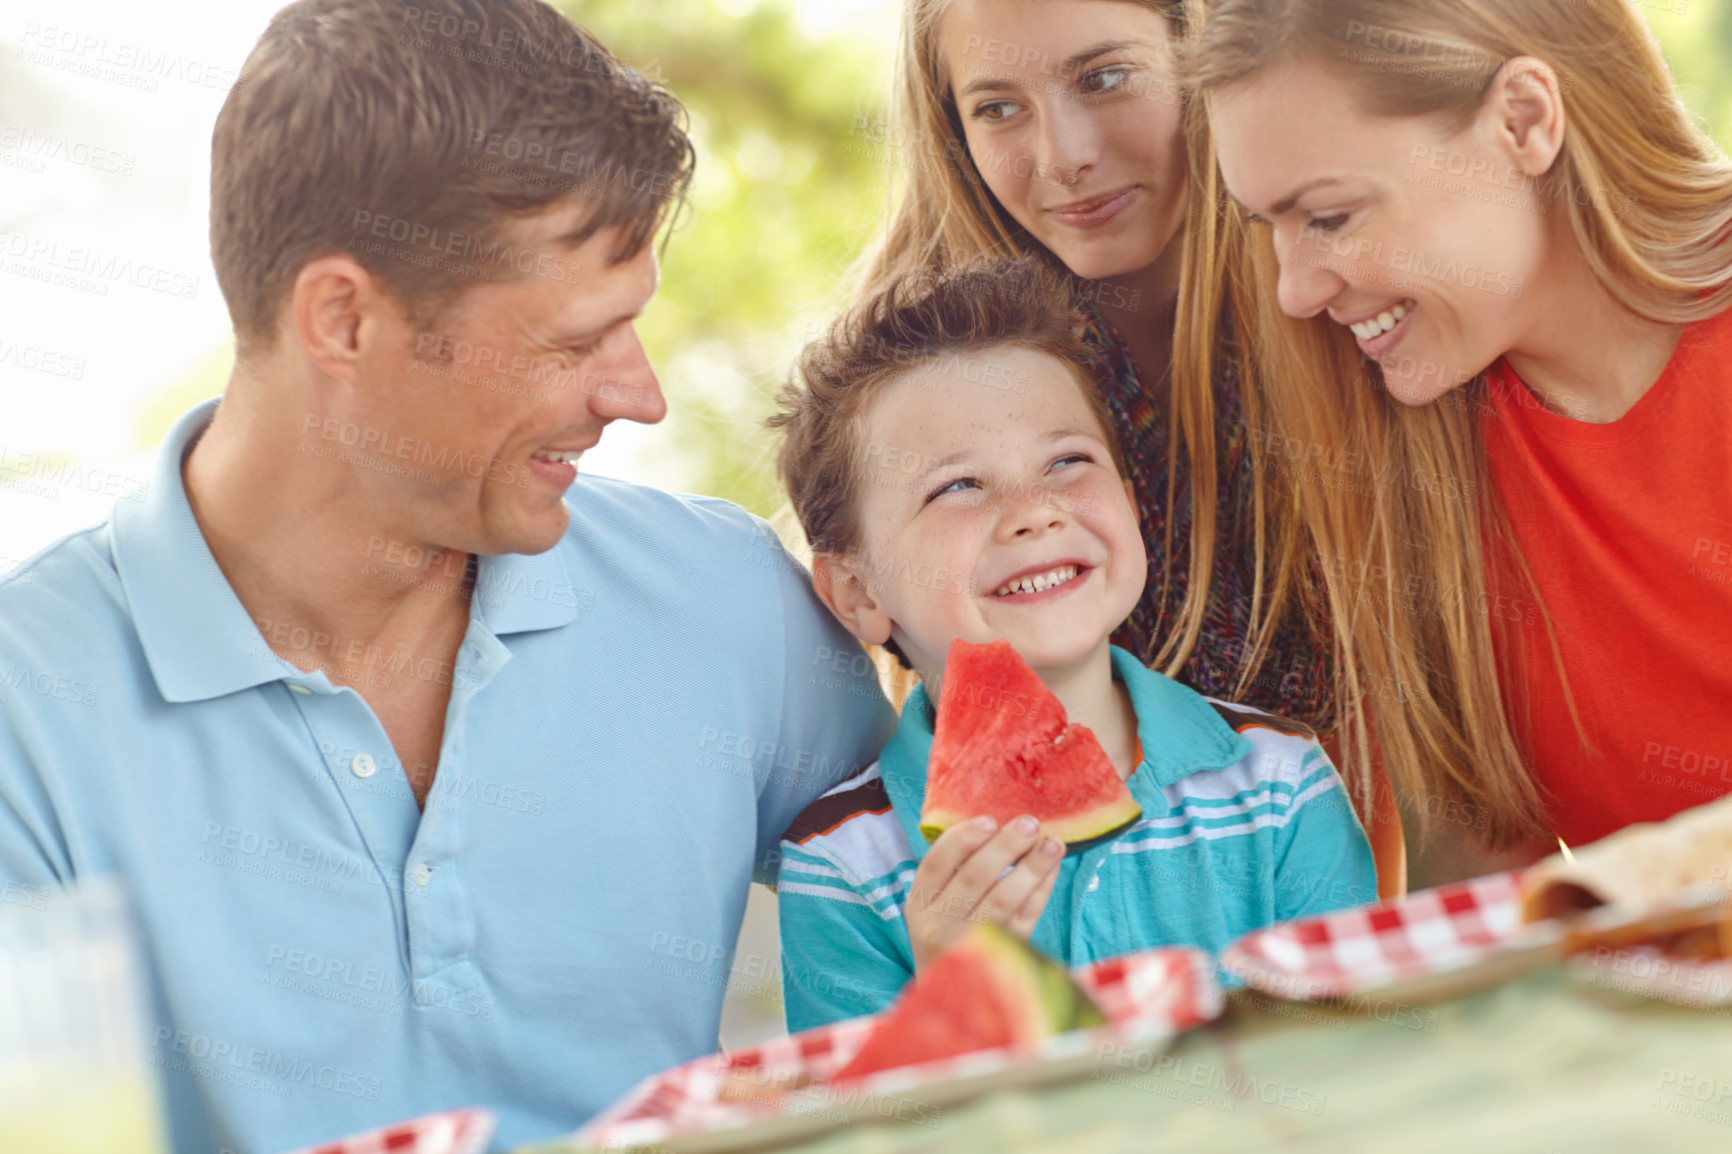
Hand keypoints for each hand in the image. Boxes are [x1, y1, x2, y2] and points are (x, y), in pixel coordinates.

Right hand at [905, 814, 1064, 970]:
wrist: (950, 1000)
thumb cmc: (946, 937)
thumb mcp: (933, 909)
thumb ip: (953, 874)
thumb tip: (999, 827)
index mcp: (918, 906)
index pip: (935, 864)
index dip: (962, 839)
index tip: (989, 820)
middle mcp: (938, 927)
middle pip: (974, 878)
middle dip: (1005, 846)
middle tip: (1030, 823)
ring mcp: (970, 945)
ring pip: (1003, 899)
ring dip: (1031, 867)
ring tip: (1053, 843)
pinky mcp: (1000, 958)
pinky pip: (1024, 919)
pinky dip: (1040, 892)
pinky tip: (1051, 871)